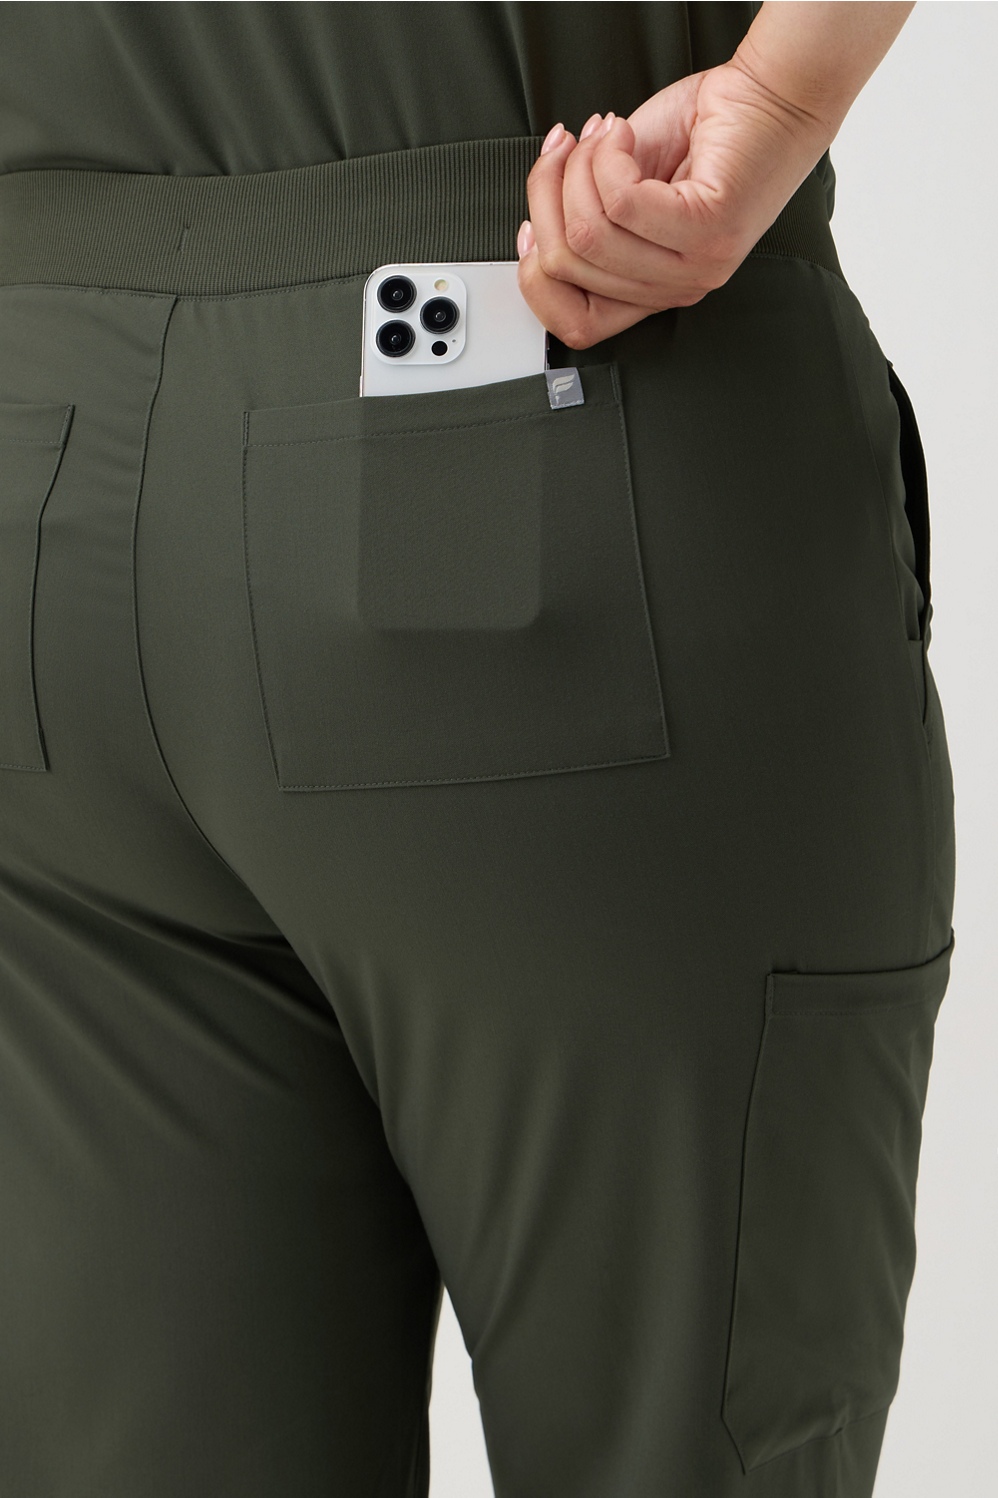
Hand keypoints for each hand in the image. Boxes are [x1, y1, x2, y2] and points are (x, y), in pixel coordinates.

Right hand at [516, 59, 834, 349]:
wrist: (773, 96)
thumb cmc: (708, 134)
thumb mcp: (628, 185)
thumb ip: (588, 217)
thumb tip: (538, 222)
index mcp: (654, 289)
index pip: (577, 325)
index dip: (536, 276)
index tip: (530, 225)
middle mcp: (677, 287)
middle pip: (567, 265)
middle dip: (548, 195)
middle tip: (566, 152)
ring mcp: (696, 265)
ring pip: (588, 233)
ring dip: (579, 168)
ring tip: (602, 136)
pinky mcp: (709, 229)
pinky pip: (622, 202)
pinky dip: (607, 155)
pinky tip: (621, 130)